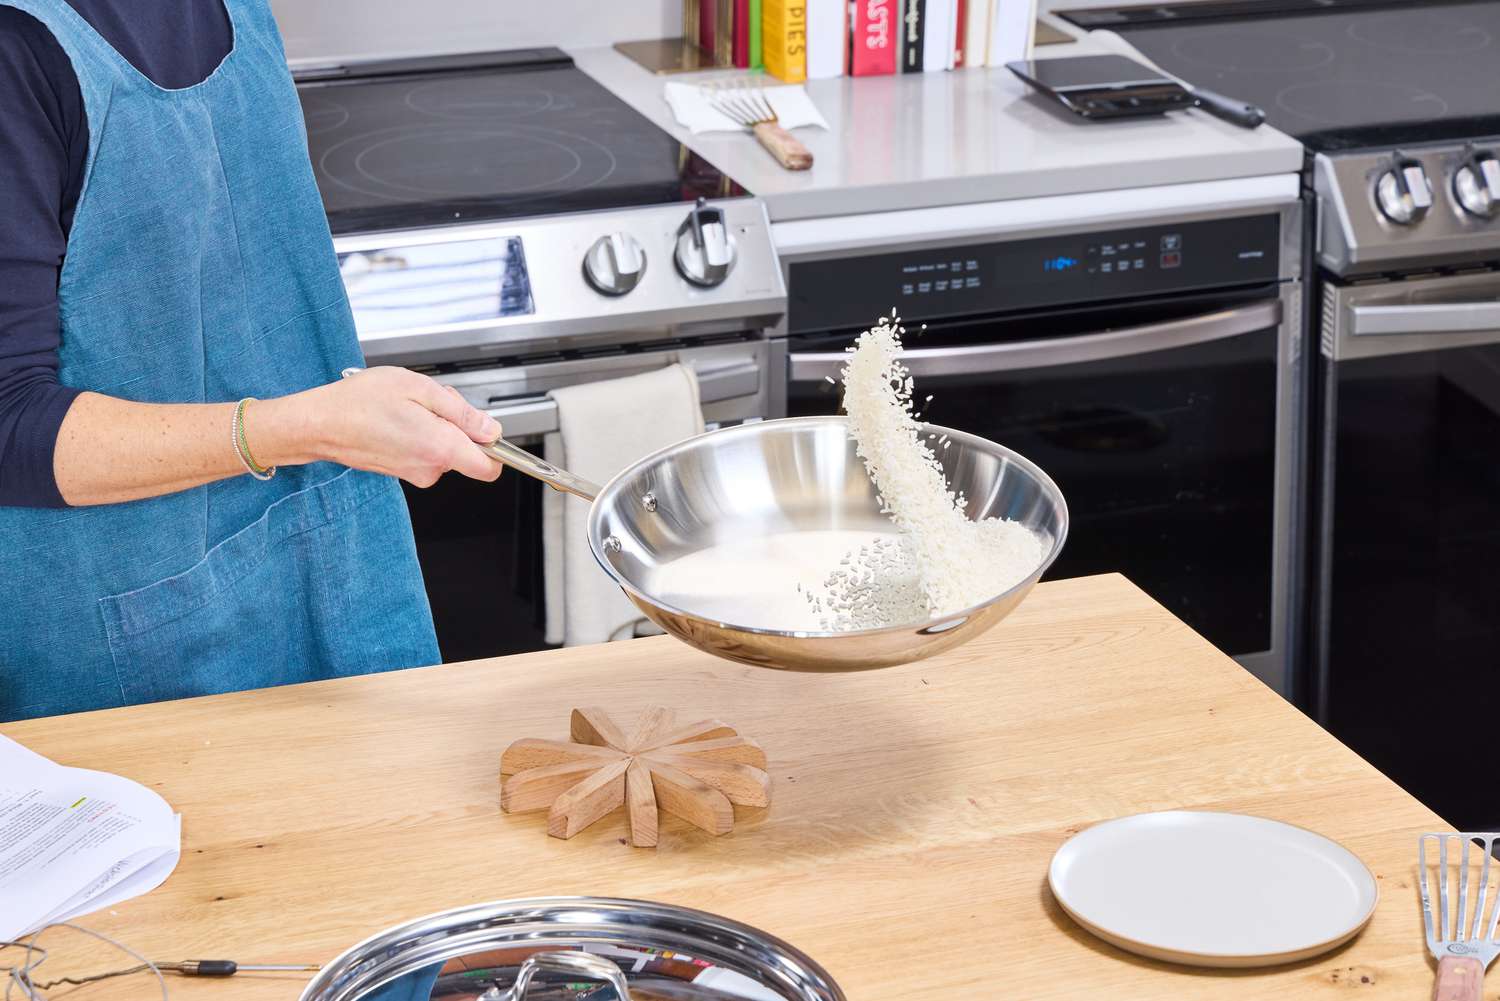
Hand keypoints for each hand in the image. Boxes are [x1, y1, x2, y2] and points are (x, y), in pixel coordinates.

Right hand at [251, 367, 503, 486]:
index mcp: (441, 448)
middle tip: (429, 404)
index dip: (495, 448)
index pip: (491, 467)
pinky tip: (396, 420)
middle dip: (457, 427)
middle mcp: (430, 468)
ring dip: (435, 428)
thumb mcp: (419, 388)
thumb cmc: (359, 402)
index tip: (487, 431)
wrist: (319, 423)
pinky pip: (424, 453)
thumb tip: (490, 430)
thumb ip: (462, 412)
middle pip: (467, 453)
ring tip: (406, 408)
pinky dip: (418, 435)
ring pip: (444, 451)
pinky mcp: (401, 472)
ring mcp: (414, 473)